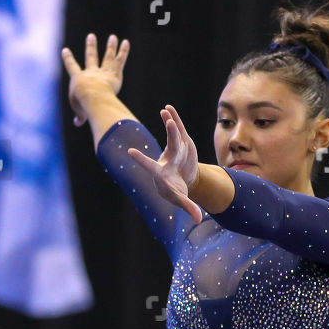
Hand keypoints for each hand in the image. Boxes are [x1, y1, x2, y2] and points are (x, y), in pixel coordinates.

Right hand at [61, 32, 127, 126]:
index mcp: (79, 79)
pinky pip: (119, 61)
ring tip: (113, 37)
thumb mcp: (80, 112)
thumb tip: (78, 122)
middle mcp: (91, 73)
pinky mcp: (114, 75)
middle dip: (91, 46)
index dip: (68, 59)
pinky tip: (126, 42)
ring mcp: (103, 72)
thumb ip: (80, 116)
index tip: (65, 50)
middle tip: (91, 36)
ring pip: (108, 57)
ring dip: (110, 47)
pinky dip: (123, 51)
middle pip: (91, 57)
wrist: (94, 99)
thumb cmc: (84, 106)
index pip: (72, 67)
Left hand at [125, 104, 203, 223]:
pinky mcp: (182, 144)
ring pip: (173, 136)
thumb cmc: (177, 191)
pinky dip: (175, 119)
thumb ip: (188, 207)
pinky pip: (179, 130)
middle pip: (170, 147)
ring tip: (166, 112)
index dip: (141, 160)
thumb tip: (198, 220)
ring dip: (171, 124)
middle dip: (171, 136)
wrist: (182, 180)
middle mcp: (167, 160)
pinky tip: (168, 108)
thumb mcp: (182, 200)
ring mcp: (174, 150)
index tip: (130, 152)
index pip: (151, 166)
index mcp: (162, 173)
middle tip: (169, 124)